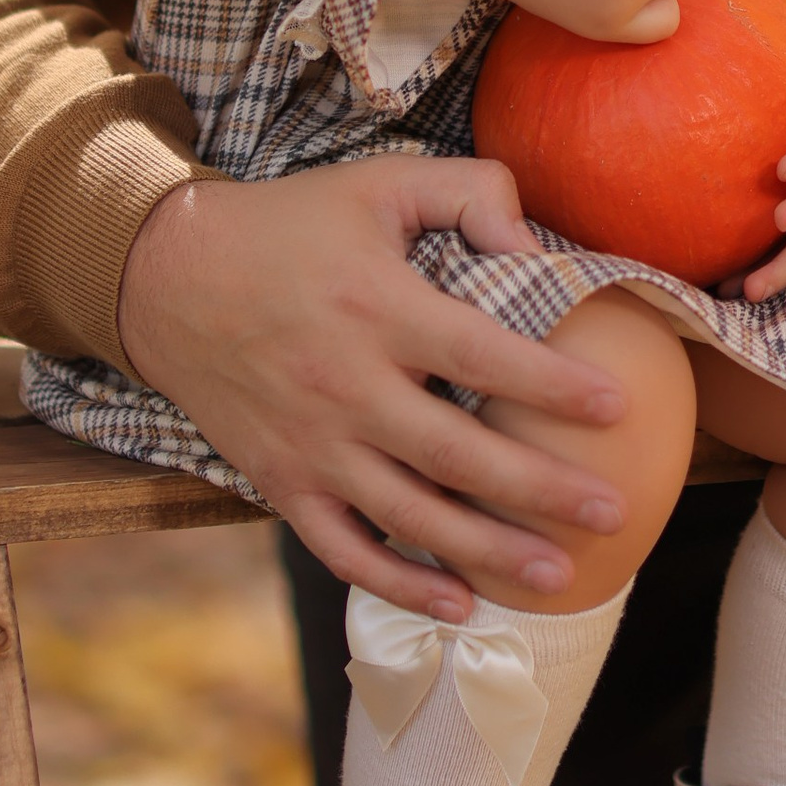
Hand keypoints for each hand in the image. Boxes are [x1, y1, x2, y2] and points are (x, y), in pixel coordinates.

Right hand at [115, 154, 633, 619]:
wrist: (168, 279)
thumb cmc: (291, 227)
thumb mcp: (379, 182)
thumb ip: (468, 192)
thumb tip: (535, 243)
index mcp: (376, 308)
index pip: (481, 356)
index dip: (551, 385)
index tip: (617, 407)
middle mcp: (346, 386)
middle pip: (457, 455)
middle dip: (541, 490)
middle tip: (611, 512)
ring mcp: (311, 444)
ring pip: (411, 515)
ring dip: (487, 552)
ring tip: (559, 575)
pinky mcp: (281, 482)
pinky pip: (344, 548)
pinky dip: (398, 583)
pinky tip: (457, 603)